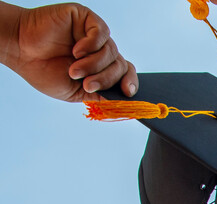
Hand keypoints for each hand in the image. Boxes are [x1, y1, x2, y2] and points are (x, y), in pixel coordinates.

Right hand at [3, 3, 137, 101]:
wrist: (18, 50)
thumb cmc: (41, 69)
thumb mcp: (73, 91)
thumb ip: (97, 95)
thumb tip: (119, 103)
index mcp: (100, 66)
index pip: (125, 72)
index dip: (130, 82)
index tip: (128, 93)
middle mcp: (100, 50)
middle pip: (120, 64)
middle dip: (106, 78)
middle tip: (87, 84)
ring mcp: (94, 34)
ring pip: (111, 51)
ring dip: (93, 65)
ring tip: (74, 70)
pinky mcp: (86, 18)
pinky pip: (102, 33)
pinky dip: (91, 45)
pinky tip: (76, 51)